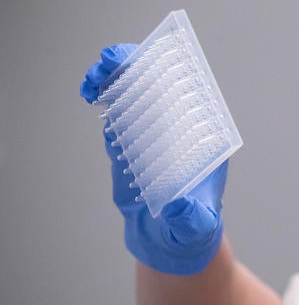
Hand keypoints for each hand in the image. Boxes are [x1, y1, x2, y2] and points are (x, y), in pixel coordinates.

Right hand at [81, 44, 226, 274]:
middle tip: (110, 63)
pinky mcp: (130, 144)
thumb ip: (189, 219)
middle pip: (161, 87)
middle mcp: (179, 132)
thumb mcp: (196, 227)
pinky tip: (91, 92)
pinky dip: (104, 98)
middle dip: (137, 68)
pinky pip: (117, 113)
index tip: (151, 67)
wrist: (170, 241)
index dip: (173, 76)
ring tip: (95, 78)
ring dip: (116, 77)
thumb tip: (180, 206)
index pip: (191, 99)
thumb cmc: (192, 230)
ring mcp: (154, 135)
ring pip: (136, 94)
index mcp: (202, 142)